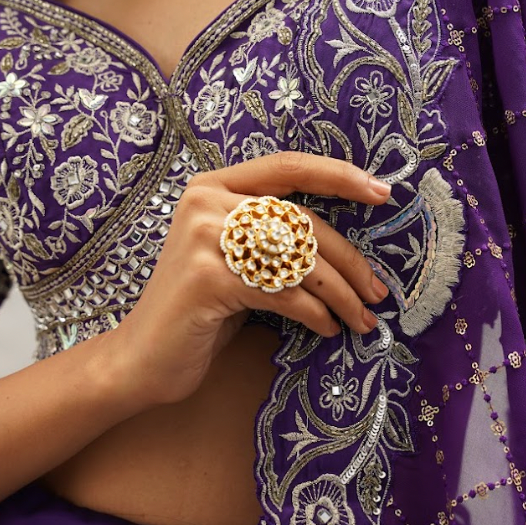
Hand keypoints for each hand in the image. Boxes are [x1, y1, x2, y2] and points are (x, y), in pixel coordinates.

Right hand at [106, 151, 391, 407]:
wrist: (143, 358)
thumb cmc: (200, 309)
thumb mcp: (236, 259)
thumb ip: (272, 235)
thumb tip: (347, 246)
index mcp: (212, 186)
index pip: (287, 166)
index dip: (339, 176)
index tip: (382, 193)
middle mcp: (206, 202)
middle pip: (302, 222)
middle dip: (349, 261)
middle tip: (377, 292)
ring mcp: (204, 238)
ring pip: (299, 260)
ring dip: (341, 295)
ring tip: (360, 319)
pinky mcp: (209, 278)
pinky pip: (285, 292)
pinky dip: (315, 314)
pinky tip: (326, 329)